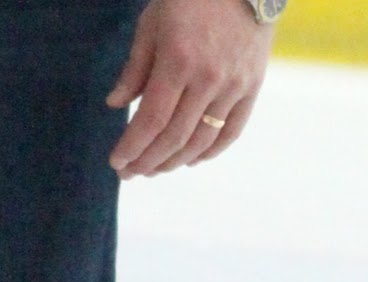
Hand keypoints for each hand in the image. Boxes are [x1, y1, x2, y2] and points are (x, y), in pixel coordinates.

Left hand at [107, 0, 272, 178]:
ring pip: (202, 141)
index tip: (117, 162)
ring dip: (175, 161)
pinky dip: (210, 152)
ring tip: (156, 169)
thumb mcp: (153, 22)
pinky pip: (231, 132)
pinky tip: (190, 159)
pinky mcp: (251, 88)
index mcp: (178, 60)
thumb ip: (135, 66)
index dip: (133, 146)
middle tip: (130, 173)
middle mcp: (207, 79)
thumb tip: (116, 105)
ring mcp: (233, 87)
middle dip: (149, 160)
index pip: (152, 119)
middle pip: (175, 137)